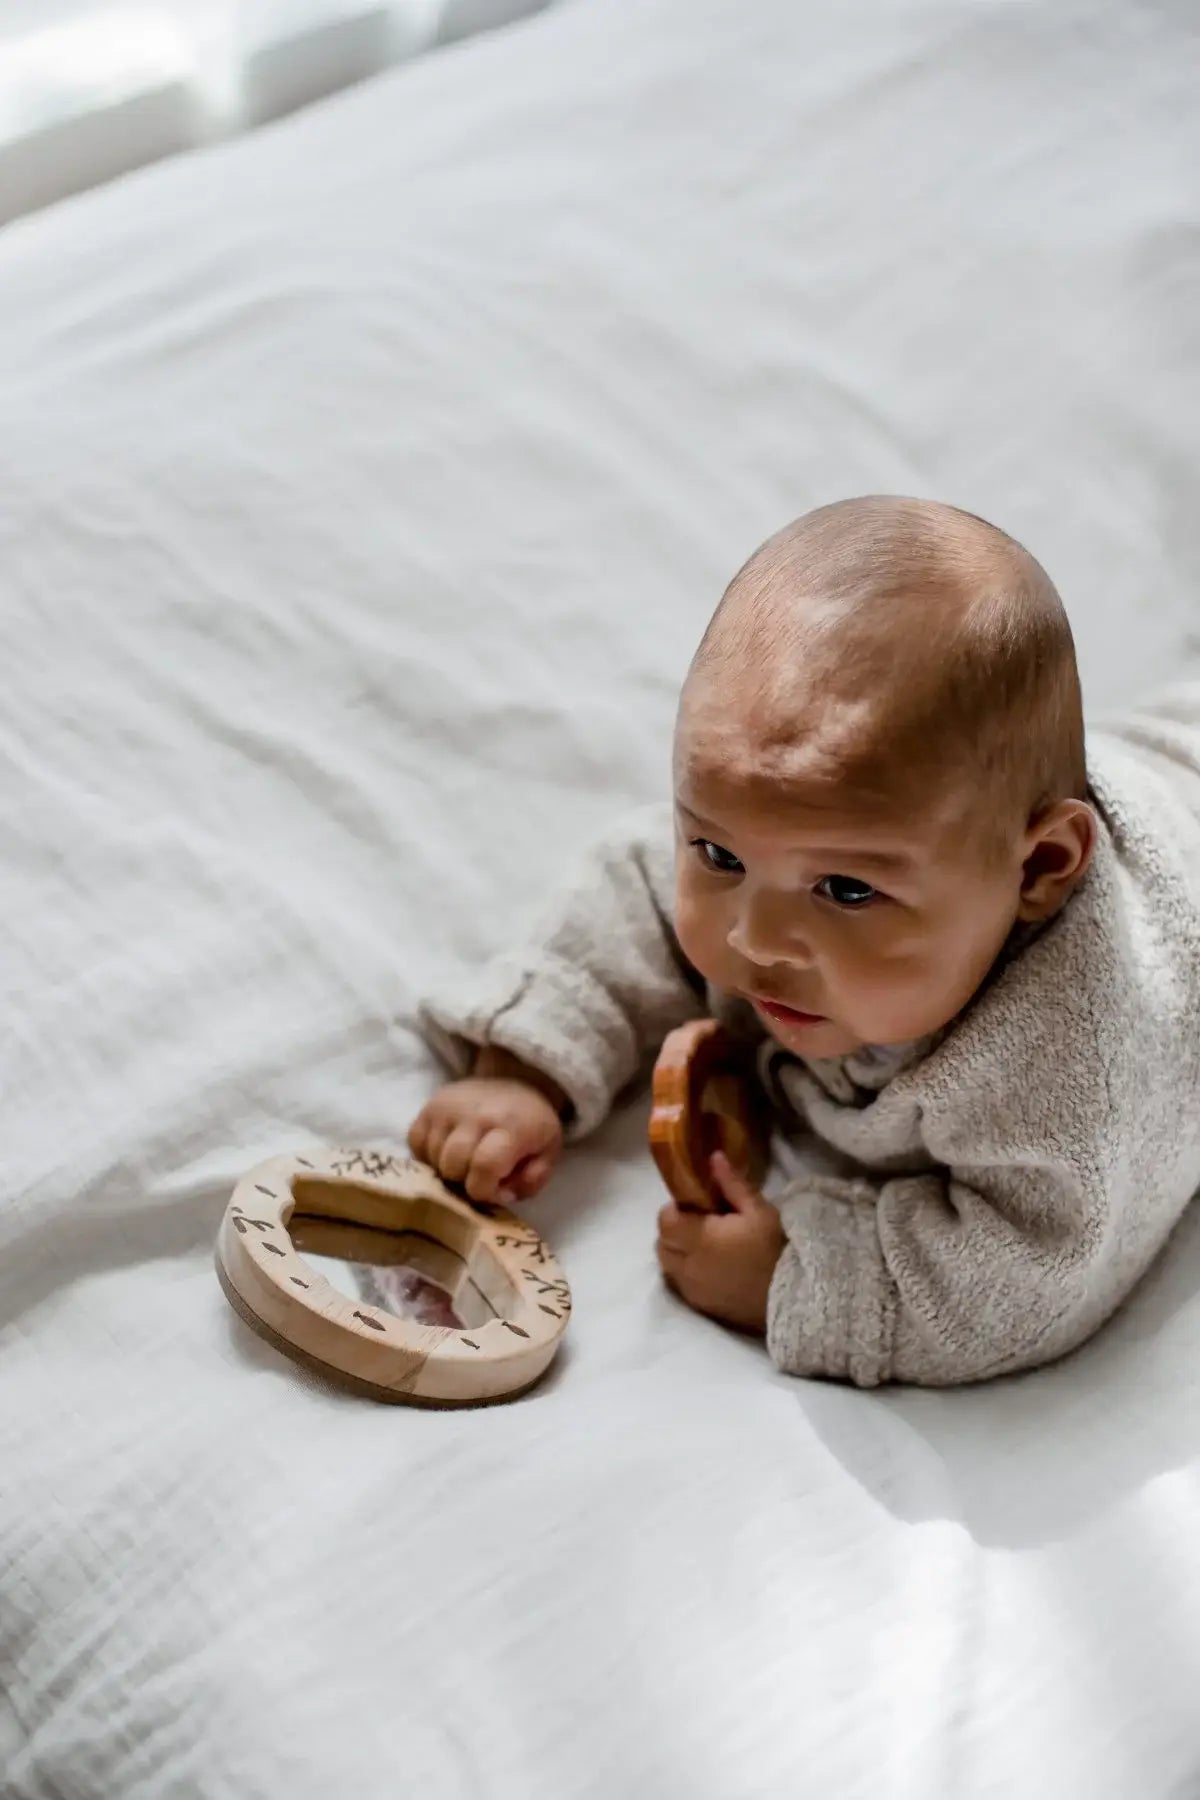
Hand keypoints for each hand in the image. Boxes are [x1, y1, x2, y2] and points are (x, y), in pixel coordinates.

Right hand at [408, 1073, 563, 1203]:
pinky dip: (428, 1154)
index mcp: (511, 1127)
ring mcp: (448, 1107)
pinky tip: (448, 1150)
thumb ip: (531, 1182)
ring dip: (447, 1169)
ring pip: (433, 1158)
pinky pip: (415, 1142)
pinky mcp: (429, 1105)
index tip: (491, 1190)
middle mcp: (476, 1114)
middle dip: (464, 1181)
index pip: (484, 1167)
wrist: (515, 1081)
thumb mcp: (548, 1154)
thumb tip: (501, 1195)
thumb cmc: (532, 1125)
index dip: (484, 1191)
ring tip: (466, 1160)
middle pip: (452, 1166)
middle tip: (478, 1175)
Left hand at [656, 1151, 784, 1334]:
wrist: (796, 1297)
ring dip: (678, 1253)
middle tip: (701, 1224)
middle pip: (661, 1244)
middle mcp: (688, 1266)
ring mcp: (693, 1290)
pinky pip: (682, 1286)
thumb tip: (713, 1157)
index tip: (698, 1206)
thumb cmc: (776, 1249)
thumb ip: (732, 1184)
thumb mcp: (759, 1211)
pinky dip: (688, 1273)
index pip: (665, 1220)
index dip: (676, 1209)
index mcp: (699, 1239)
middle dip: (674, 1231)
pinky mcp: (702, 1306)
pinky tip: (713, 1268)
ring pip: (669, 1266)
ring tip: (706, 1246)